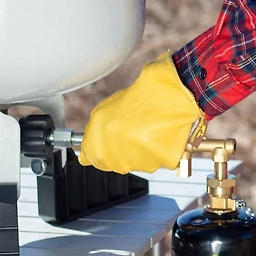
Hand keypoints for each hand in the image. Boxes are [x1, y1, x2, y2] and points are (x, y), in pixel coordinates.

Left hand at [79, 52, 205, 173]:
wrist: (169, 92)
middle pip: (116, 163)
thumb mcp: (103, 112)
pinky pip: (160, 161)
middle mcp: (117, 156)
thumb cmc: (140, 98)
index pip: (91, 158)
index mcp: (98, 144)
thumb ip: (93, 134)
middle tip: (134, 130)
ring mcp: (141, 162)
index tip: (109, 141)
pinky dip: (161, 151)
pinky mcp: (163, 162)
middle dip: (122, 149)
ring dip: (142, 151)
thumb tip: (86, 153)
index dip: (101, 148)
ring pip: (138, 163)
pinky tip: (162, 134)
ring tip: (150, 129)